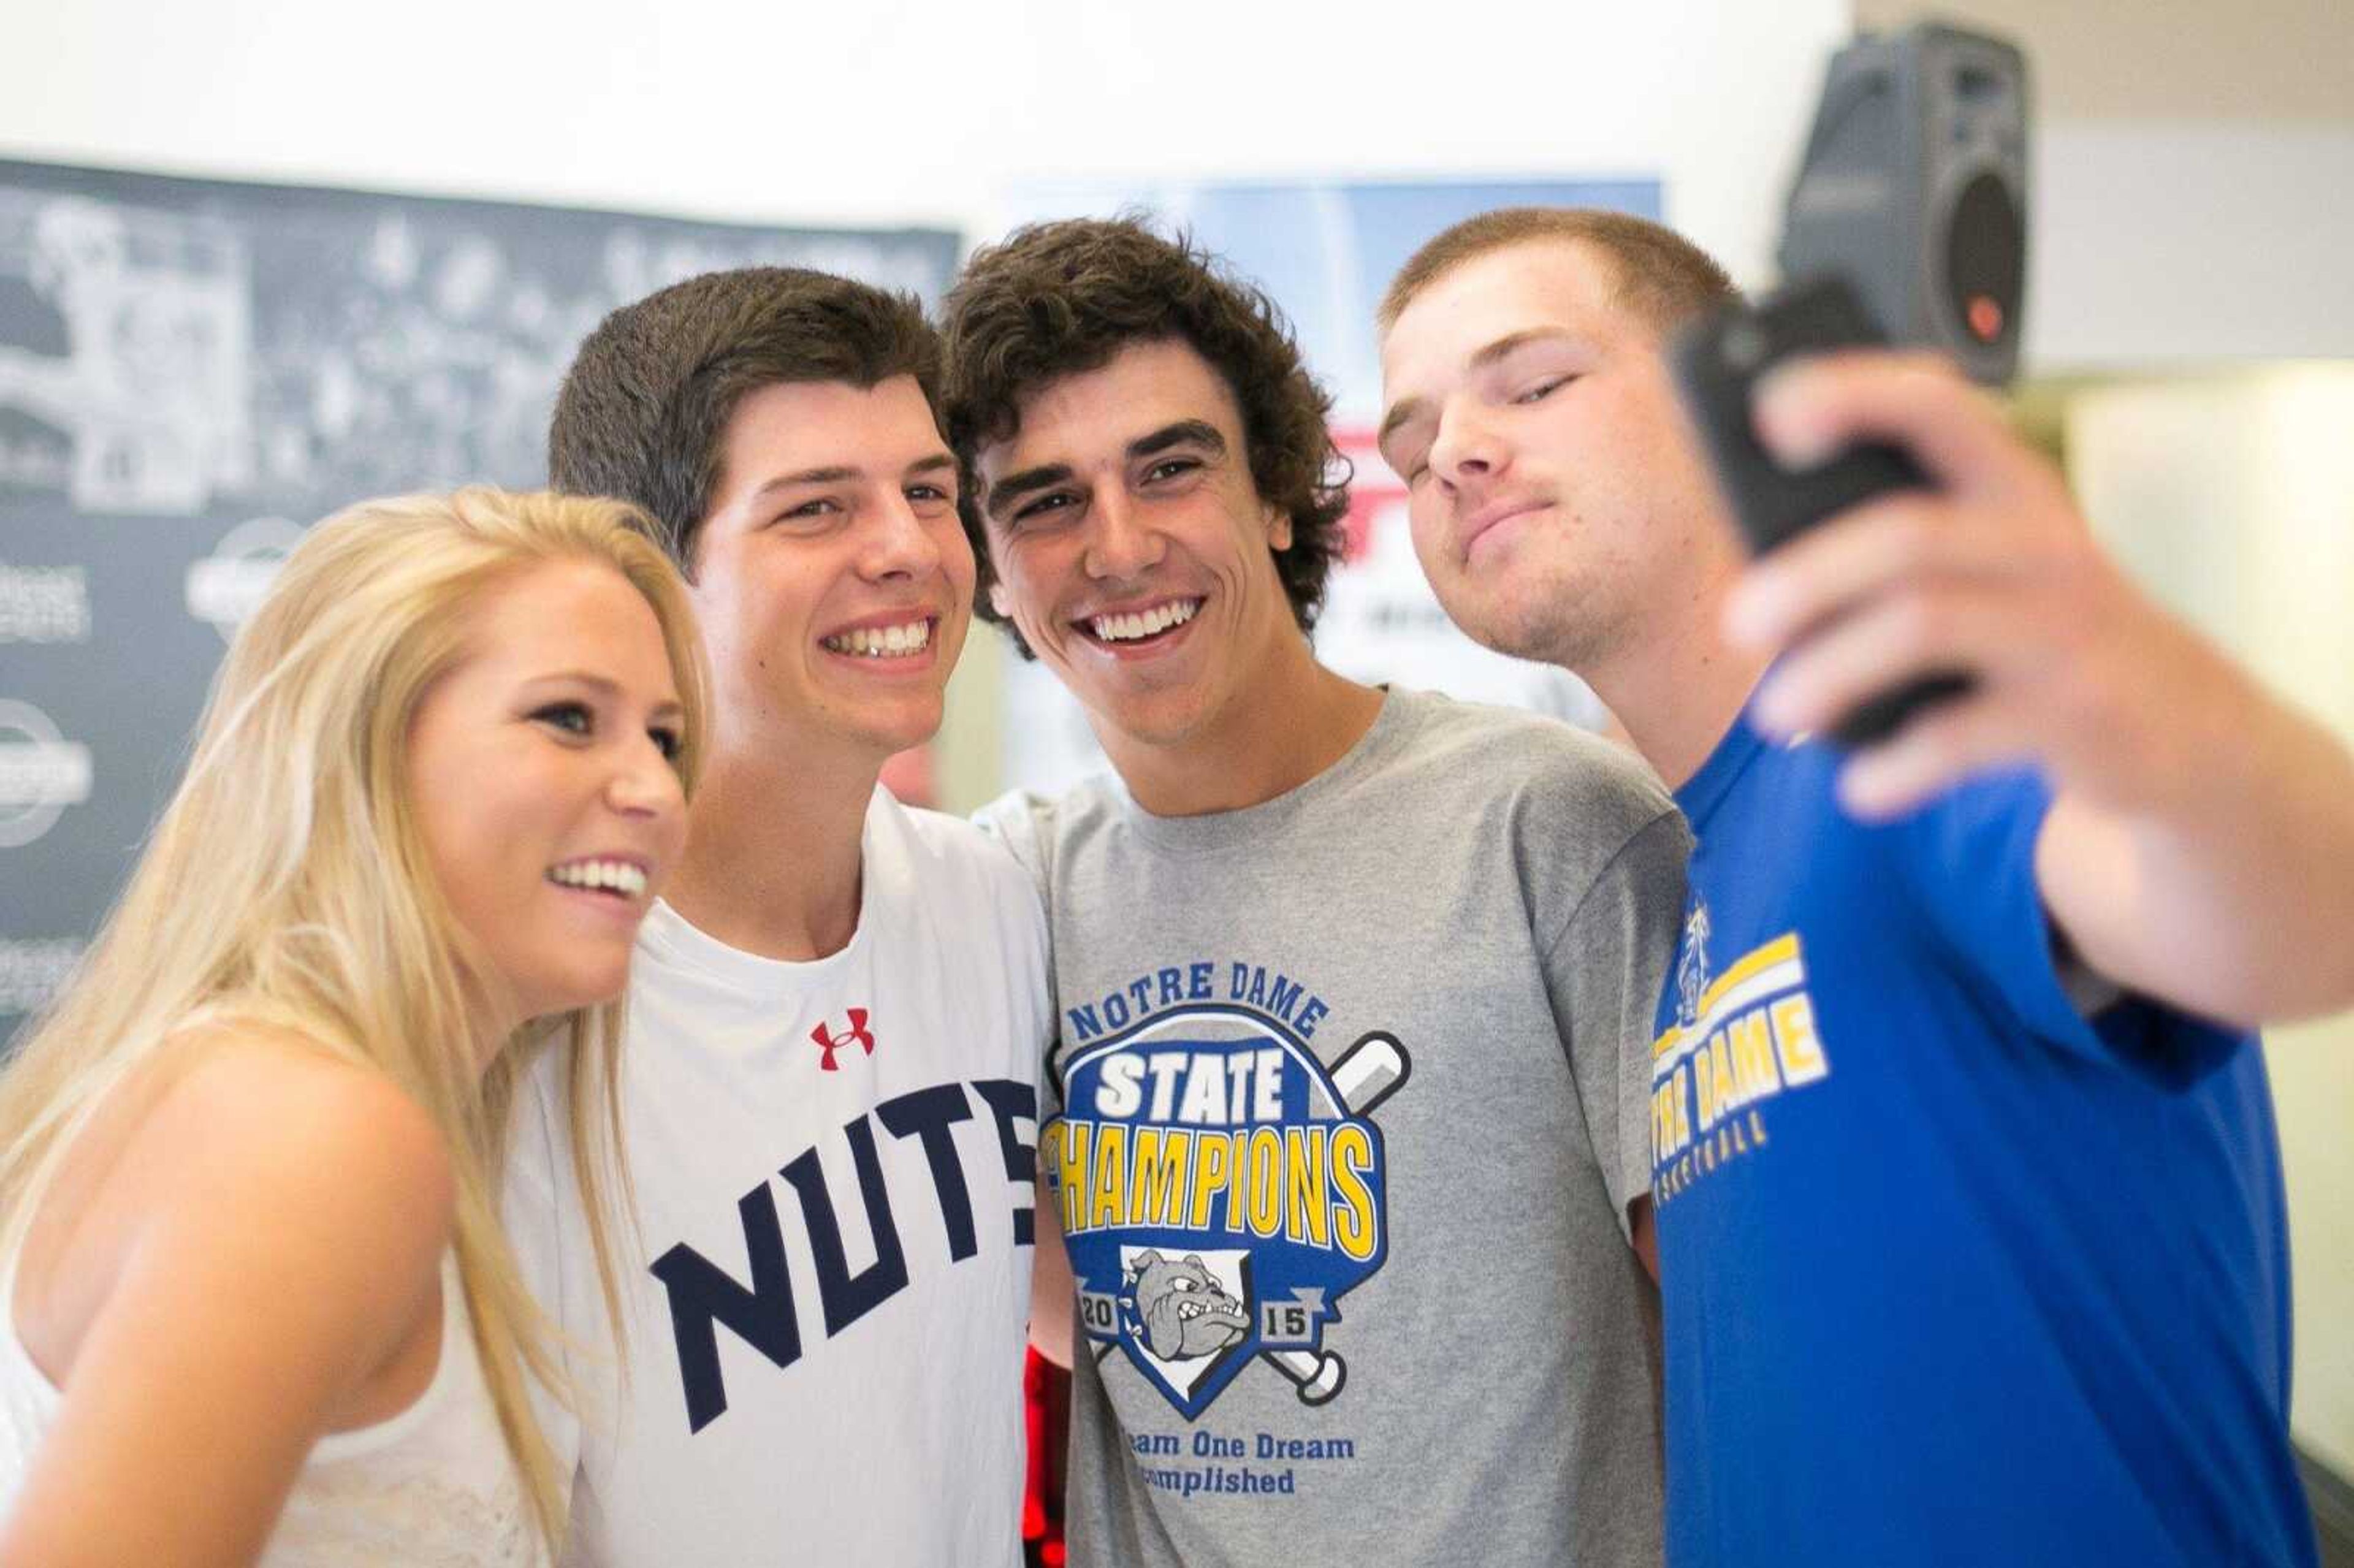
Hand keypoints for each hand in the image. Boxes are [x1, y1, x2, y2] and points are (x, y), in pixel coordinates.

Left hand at [1721, 350, 2244, 817]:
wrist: (2180, 721)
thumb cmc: (2039, 626)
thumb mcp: (1987, 561)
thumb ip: (1896, 545)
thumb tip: (1754, 584)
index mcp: (2010, 486)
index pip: (1935, 405)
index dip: (1853, 393)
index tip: (1772, 414)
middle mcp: (2042, 543)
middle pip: (1907, 533)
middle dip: (1807, 576)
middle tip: (1739, 623)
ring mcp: (2064, 627)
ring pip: (1924, 624)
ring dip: (1829, 671)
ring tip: (1775, 713)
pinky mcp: (2078, 713)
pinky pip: (1960, 736)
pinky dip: (1893, 766)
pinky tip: (1860, 785)